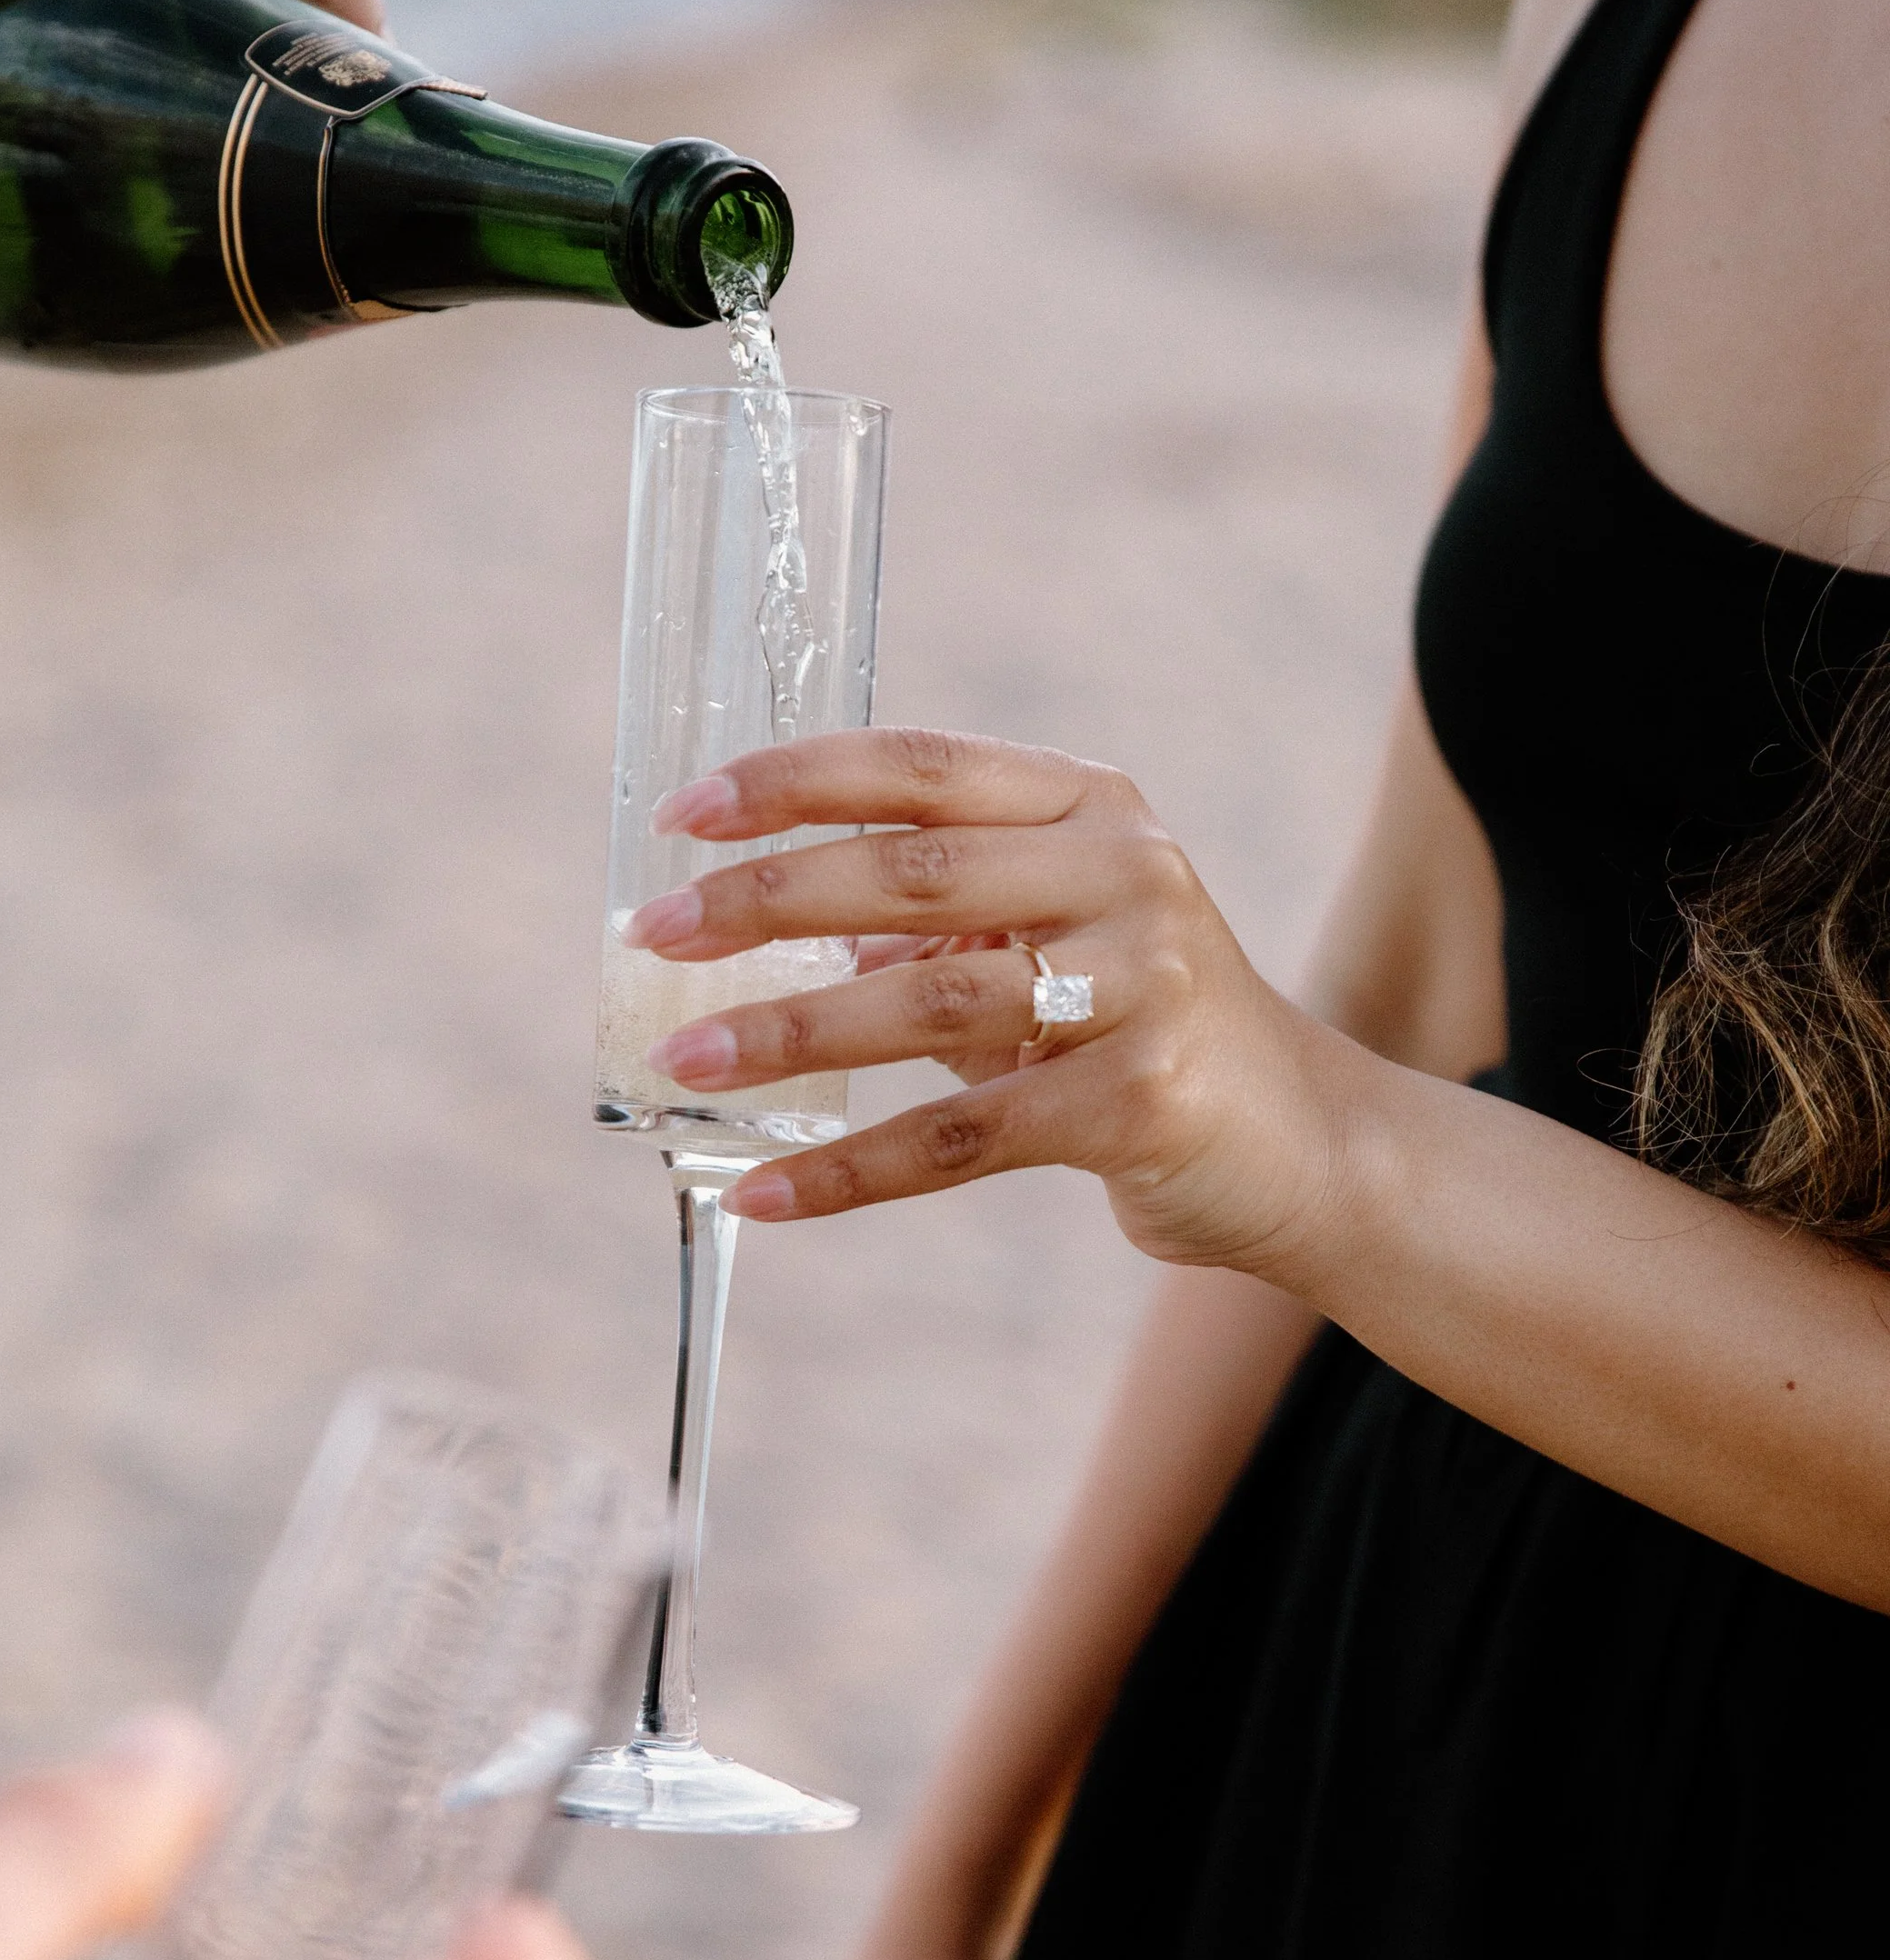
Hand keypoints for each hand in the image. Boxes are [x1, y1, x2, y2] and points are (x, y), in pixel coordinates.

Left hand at [635, 728, 1351, 1270]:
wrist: (1304, 1145)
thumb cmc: (1142, 1030)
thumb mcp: (1050, 943)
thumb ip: (935, 925)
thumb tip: (763, 930)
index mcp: (1091, 806)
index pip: (920, 767)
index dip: (793, 781)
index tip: (683, 812)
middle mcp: (1127, 873)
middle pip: (914, 871)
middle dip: (765, 899)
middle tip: (655, 930)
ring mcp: (1145, 984)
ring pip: (929, 1001)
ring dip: (789, 1032)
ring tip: (684, 1063)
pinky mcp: (1141, 1102)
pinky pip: (961, 1137)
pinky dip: (848, 1169)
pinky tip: (762, 1193)